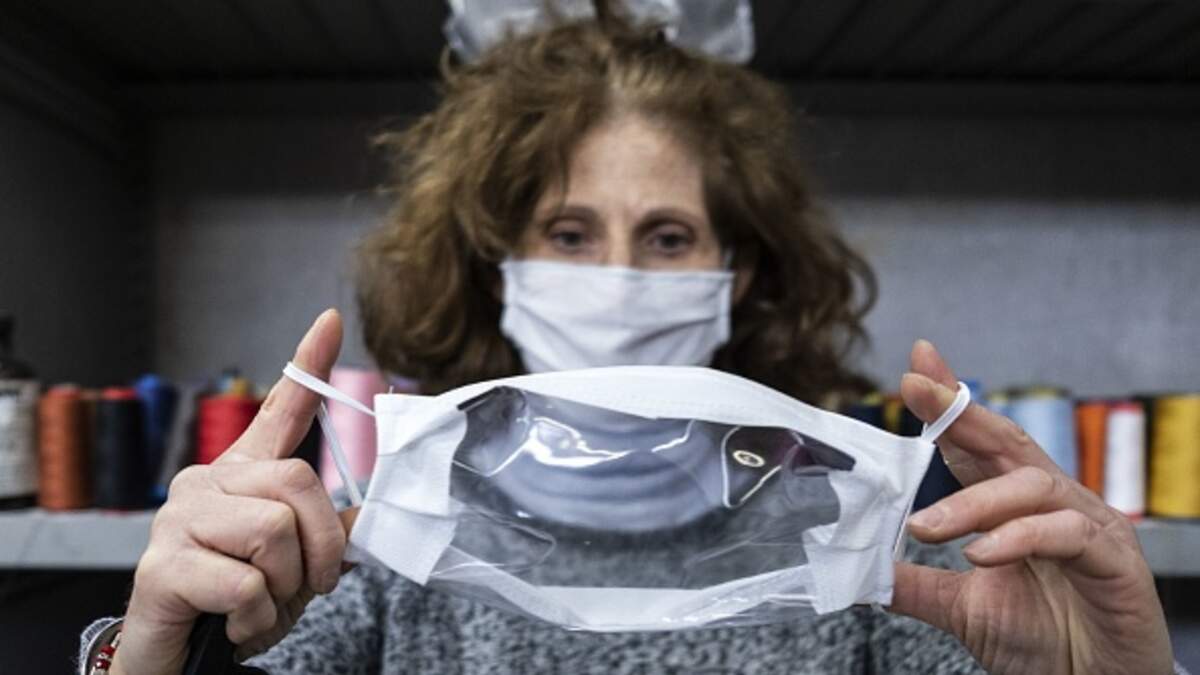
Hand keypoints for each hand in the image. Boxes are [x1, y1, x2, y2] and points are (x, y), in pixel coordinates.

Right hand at [113, 310, 353, 674]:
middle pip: (297, 484)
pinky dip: (255, 616)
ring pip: (274, 532)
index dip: (308, 365)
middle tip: (305, 586)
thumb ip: (326, 534)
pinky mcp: (161, 565)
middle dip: (319, 548)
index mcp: (244, 477)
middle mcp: (208, 484)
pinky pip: (245, 583)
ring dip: (284, 587)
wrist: (179, 659)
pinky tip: (232, 622)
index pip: (281, 411)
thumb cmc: (236, 603)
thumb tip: (368, 518)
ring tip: (259, 604)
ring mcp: (178, 519)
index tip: (331, 320)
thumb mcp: (296, 567)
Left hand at [889, 340, 1171, 674]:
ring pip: (1030, 486)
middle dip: (959, 412)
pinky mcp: (1115, 562)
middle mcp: (1055, 505)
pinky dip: (1020, 537)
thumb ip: (915, 585)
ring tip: (927, 528)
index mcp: (1018, 507)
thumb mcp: (963, 609)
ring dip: (973, 502)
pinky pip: (1067, 534)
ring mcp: (1090, 528)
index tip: (915, 366)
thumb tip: (859, 570)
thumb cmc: (1047, 642)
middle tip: (914, 388)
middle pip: (1007, 442)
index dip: (947, 405)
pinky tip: (982, 553)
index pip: (978, 446)